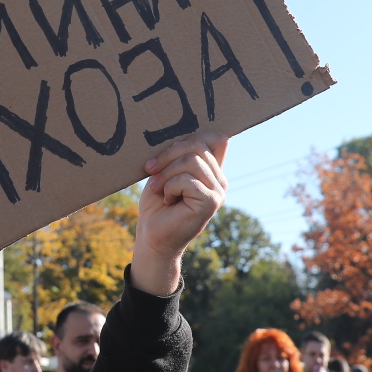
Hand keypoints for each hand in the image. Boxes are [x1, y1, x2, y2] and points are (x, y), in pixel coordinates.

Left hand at [131, 133, 228, 295]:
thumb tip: (182, 133)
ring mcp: (218, 191)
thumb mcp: (166, 172)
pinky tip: (169, 201)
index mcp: (211, 171)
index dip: (192, 137)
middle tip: (151, 170)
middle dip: (168, 155)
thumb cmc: (156, 205)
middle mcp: (220, 180)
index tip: (165, 154)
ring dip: (166, 173)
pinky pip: (188, 179)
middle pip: (197, 145)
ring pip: (192, 160)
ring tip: (160, 189)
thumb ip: (180, 155)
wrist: (152, 238)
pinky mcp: (211, 202)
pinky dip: (170, 187)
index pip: (217, 138)